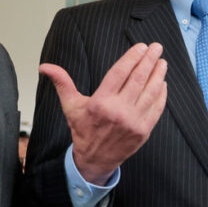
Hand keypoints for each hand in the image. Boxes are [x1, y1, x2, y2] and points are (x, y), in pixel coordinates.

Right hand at [39, 42, 166, 184]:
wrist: (94, 159)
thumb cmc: (83, 130)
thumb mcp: (70, 105)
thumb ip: (62, 82)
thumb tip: (45, 67)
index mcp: (100, 102)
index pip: (120, 73)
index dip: (132, 57)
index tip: (141, 47)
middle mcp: (118, 111)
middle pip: (138, 79)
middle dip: (149, 60)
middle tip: (156, 47)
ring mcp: (133, 122)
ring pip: (150, 92)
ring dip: (158, 74)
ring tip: (162, 62)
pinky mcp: (143, 131)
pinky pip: (157, 108)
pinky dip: (161, 94)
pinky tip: (162, 83)